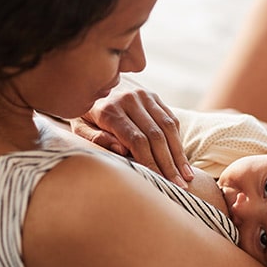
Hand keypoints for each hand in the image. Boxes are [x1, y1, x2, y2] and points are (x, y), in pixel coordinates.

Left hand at [71, 79, 193, 187]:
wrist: (91, 80)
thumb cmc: (84, 113)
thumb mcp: (78, 126)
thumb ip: (94, 138)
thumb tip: (121, 151)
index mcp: (109, 110)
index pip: (137, 140)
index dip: (150, 162)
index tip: (160, 181)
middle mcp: (130, 99)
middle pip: (156, 136)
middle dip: (168, 164)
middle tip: (179, 186)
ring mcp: (144, 95)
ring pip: (168, 127)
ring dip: (179, 154)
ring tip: (187, 176)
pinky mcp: (153, 96)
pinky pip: (170, 118)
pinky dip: (177, 140)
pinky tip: (182, 159)